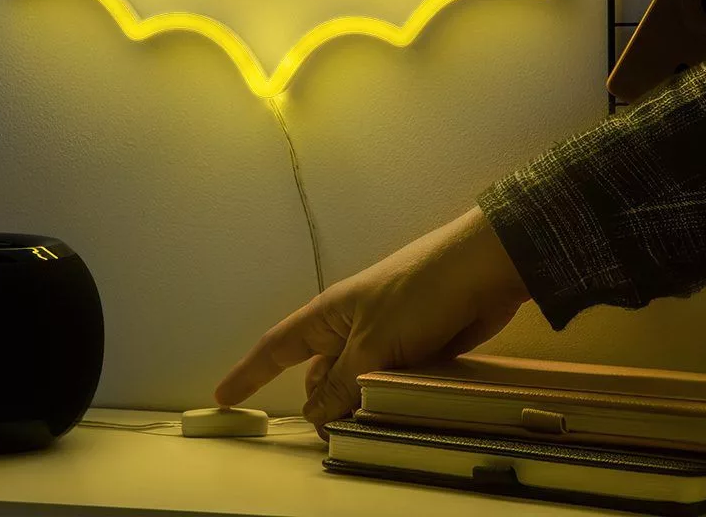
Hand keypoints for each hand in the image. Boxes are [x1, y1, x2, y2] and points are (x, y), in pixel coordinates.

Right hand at [214, 205, 529, 440]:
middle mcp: (351, 326)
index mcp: (329, 314)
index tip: (223, 398)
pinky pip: (388, 382)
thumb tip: (315, 415)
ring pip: (356, 382)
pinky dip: (387, 400)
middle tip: (334, 436)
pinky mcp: (414, 349)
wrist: (481, 269)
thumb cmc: (418, 294)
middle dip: (322, 404)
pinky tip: (396, 417)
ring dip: (358, 405)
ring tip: (367, 430)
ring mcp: (385, 337)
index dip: (249, 373)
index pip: (278, 347)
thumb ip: (343, 384)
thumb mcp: (373, 344)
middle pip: (321, 374)